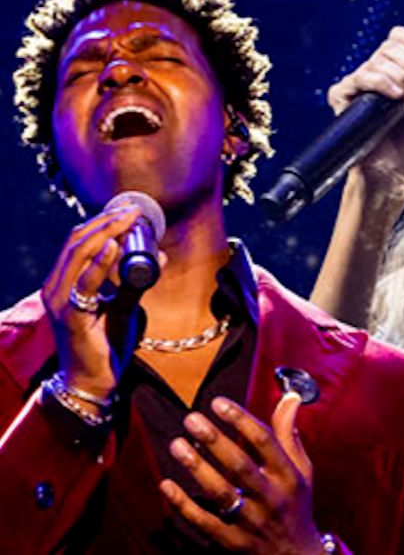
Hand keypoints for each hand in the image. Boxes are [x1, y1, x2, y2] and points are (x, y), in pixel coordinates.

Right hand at [40, 203, 153, 402]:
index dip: (103, 221)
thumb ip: (137, 281)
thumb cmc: (105, 342)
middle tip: (134, 211)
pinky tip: (114, 247)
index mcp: (63, 282)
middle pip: (76, 242)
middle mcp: (55, 288)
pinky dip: (100, 263)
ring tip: (128, 220)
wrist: (94, 380)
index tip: (131, 210)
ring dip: (105, 234)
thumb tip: (161, 254)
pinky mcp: (72, 317)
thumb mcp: (124, 305)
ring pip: (78, 255)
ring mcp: (60, 302)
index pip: (77, 241)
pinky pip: (85, 284)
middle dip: (107, 222)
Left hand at [161, 393, 325, 553]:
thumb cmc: (296, 504)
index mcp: (288, 476)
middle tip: (191, 419)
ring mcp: (250, 521)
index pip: (264, 442)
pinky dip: (184, 504)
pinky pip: (203, 522)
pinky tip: (166, 484)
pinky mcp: (232, 542)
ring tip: (176, 444)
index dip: (241, 420)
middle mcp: (271, 497)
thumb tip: (290, 396)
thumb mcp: (302, 468)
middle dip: (214, 440)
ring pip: (220, 493)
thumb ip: (289, 433)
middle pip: (239, 465)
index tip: (219, 403)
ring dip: (196, 467)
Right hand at [327, 25, 403, 187]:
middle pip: (391, 46)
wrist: (396, 167)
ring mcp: (359, 82)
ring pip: (378, 60)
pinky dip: (382, 83)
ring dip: (401, 78)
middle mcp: (376, 71)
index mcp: (397, 68)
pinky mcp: (343, 95)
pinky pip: (361, 77)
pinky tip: (396, 97)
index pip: (400, 36)